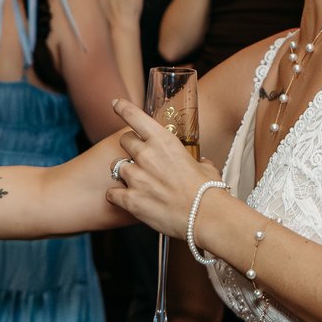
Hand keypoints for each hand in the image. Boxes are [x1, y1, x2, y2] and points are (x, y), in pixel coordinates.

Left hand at [104, 98, 220, 237]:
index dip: (123, 108)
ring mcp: (136, 177)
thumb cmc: (208, 191)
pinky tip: (125, 199)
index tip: (115, 104)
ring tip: (137, 182)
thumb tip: (200, 164)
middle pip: (124, 141)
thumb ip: (195, 161)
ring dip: (124, 172)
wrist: (206, 217)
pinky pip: (112, 193)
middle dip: (130, 148)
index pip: (135, 117)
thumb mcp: (204, 167)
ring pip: (116, 166)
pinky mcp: (130, 200)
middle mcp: (146, 155)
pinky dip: (116, 196)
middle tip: (140, 159)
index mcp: (164, 141)